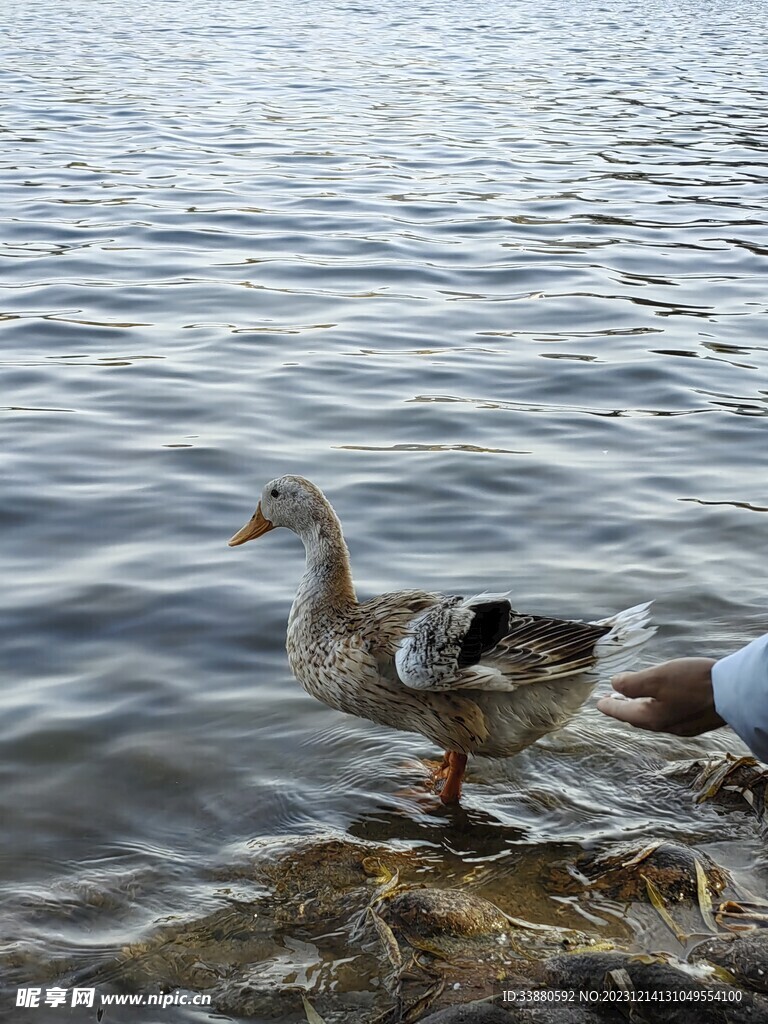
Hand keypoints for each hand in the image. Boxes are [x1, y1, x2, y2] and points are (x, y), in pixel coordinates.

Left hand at [596, 657, 724, 736]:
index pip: (622, 712)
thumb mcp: (656, 678)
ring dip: (639, 707)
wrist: (733, 692)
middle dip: (622, 708)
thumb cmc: (694, 683)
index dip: (609, 705)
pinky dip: (657, 707)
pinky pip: (668, 715)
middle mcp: (666, 726)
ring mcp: (682, 725)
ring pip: (653, 717)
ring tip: (632, 698)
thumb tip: (614, 684)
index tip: (598, 702)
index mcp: (652, 718)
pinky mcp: (696, 720)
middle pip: (637, 717)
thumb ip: (632, 683)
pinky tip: (661, 699)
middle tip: (611, 700)